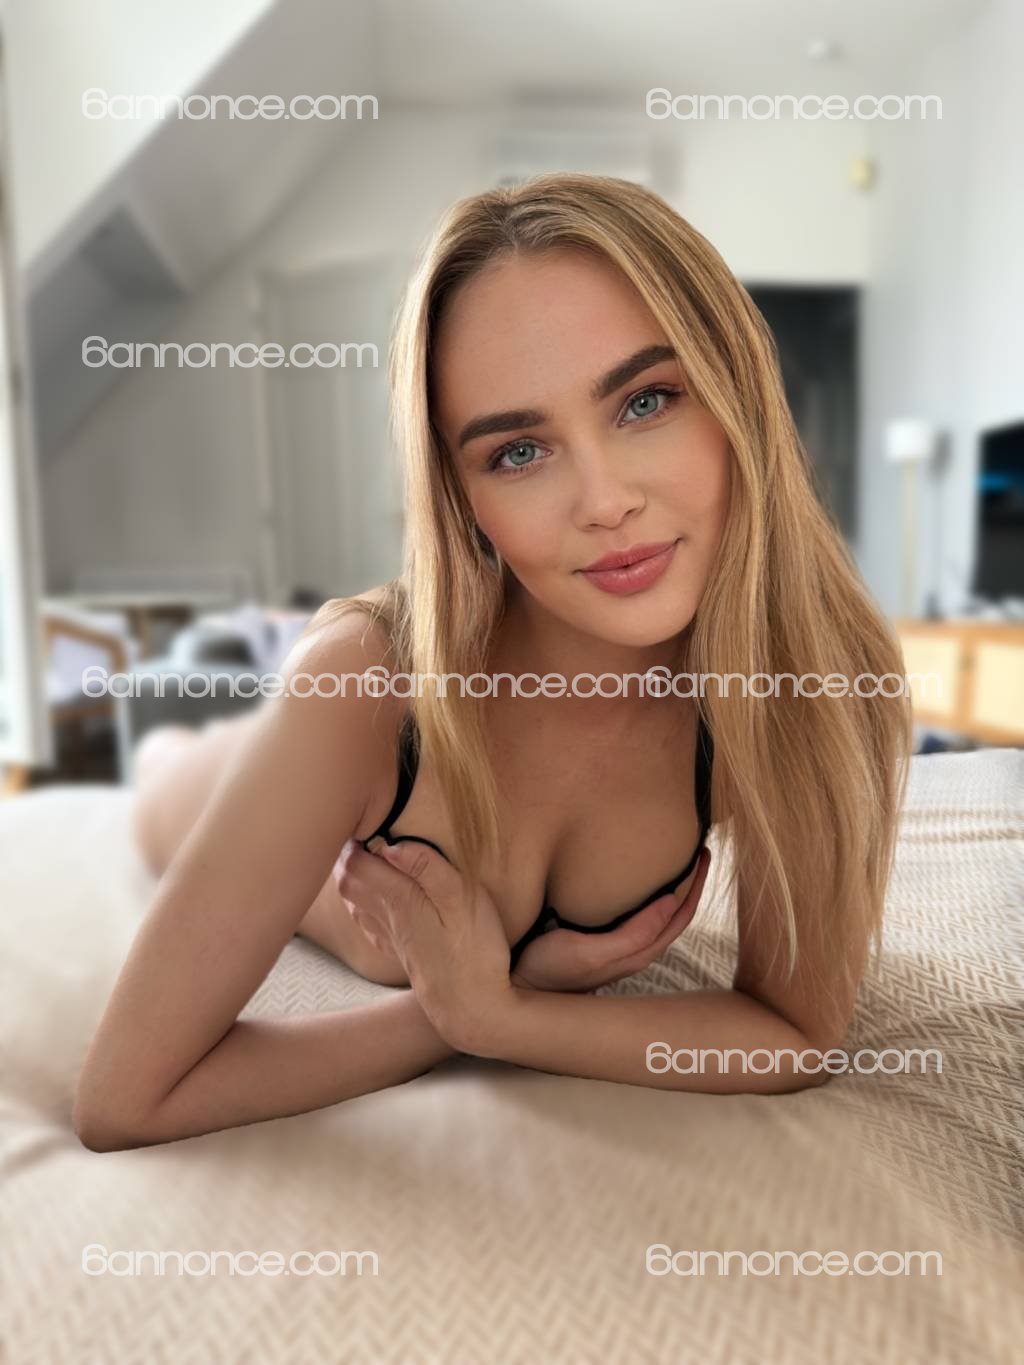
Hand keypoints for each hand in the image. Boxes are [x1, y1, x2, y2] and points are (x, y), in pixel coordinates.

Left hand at [338, 837, 512, 1049]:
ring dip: (353, 875)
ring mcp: (392, 938)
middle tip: (367, 829)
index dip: (355, 836)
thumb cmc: (477, 952)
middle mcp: (387, 919)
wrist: (475, 1011)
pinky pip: (368, 923)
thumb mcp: (465, 902)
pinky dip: (364, 903)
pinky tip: (379, 896)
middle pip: (346, 880)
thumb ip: (430, 869)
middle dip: (347, 851)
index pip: (356, 862)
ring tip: (370, 854)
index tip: (372, 816)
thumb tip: (394, 844)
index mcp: (399, 901)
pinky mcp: (403, 953)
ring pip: (354, 901)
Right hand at [511, 847, 710, 992]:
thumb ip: (632, 934)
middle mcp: (635, 951)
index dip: (696, 885)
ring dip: (675, 890)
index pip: (681, 916)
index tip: (703, 854)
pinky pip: (640, 918)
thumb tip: (670, 903)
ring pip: (660, 917)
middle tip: (700, 851)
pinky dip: (651, 898)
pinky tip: (642, 884)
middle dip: (692, 885)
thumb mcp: (591, 952)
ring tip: (680, 862)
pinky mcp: (602, 942)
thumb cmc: (552, 971)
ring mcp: (619, 948)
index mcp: (639, 952)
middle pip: (676, 916)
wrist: (521, 990)